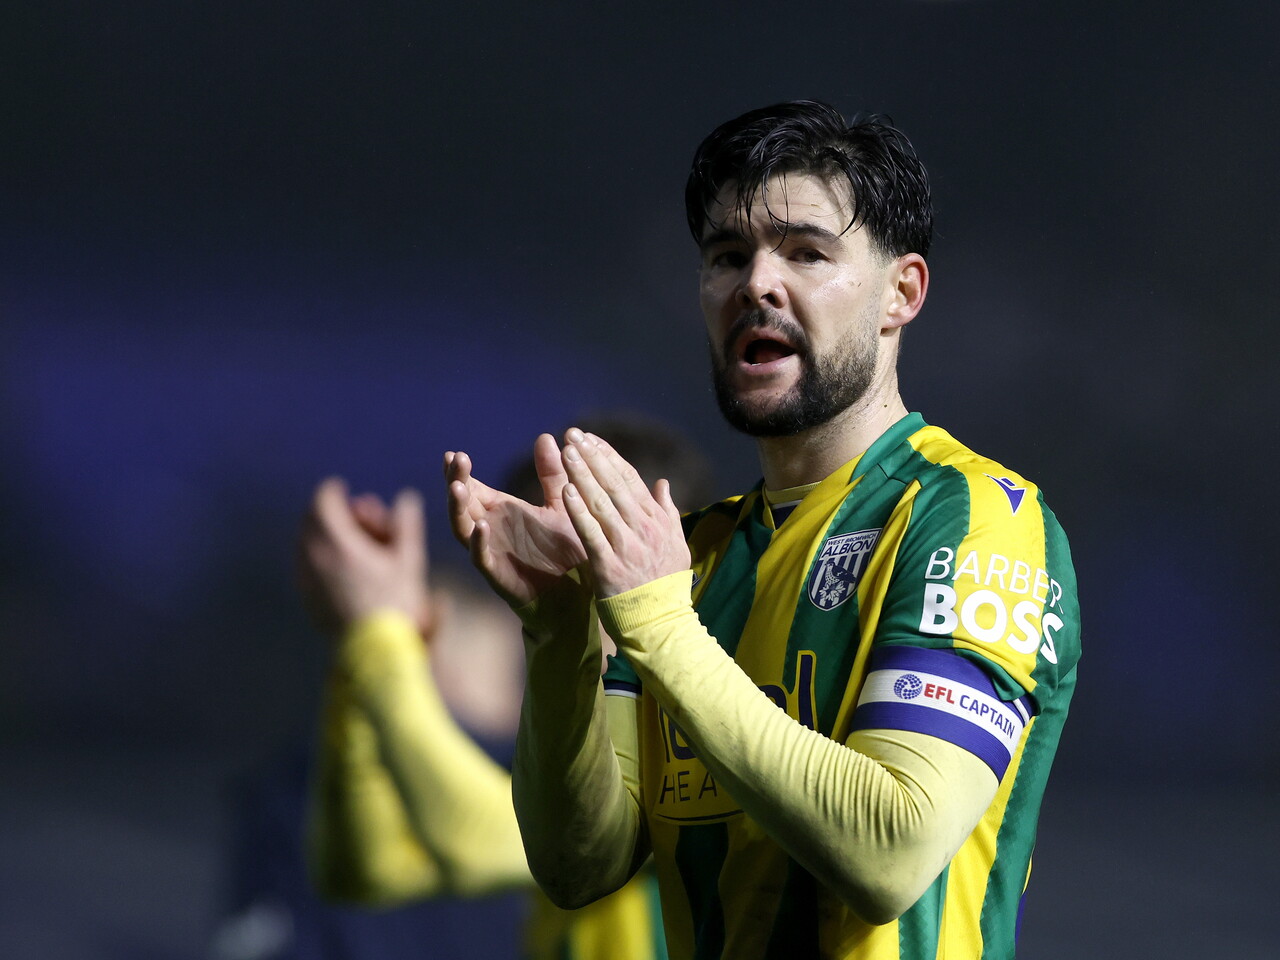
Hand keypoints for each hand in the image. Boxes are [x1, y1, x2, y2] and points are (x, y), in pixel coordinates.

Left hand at [298, 477, 428, 636]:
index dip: (332, 491)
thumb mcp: (408, 561)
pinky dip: (319, 556)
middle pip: (310, 521)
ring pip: (306, 544)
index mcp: (337, 543)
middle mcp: (314, 558)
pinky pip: (306, 566)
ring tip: (348, 541)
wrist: (376, 652)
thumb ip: (405, 525)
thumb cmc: (396, 604)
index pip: (323, 502)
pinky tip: (340, 566)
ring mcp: (307, 580)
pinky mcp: (307, 598)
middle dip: (330, 513)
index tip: (342, 489)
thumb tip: (407, 498)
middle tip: (352, 515)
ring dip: (324, 535)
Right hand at [444, 434, 586, 606]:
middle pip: (462, 503)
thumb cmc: (566, 550)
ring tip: (458, 487)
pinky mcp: (499, 575)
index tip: (455, 453)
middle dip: (456, 481)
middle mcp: (490, 529)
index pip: (473, 487)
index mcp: (501, 511)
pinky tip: (481, 528)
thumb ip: (553, 474)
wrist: (579, 593)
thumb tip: (547, 437)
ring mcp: (492, 552)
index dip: (461, 472)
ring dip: (458, 508)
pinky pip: (482, 559)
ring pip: (463, 528)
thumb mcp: (562, 504)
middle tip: (455, 461)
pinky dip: (479, 543)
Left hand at [559, 428, 690, 597]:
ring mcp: (627, 546)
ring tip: (567, 452)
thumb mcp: (676, 545)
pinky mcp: (610, 566)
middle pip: (615, 484)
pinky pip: (592, 533)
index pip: (630, 478)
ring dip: (583, 475)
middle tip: (574, 434)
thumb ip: (667, 512)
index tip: (591, 438)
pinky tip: (567, 492)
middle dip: (592, 456)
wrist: (661, 625)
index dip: (609, 456)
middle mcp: (643, 528)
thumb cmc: (665, 586)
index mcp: (657, 521)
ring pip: (602, 503)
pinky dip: (580, 511)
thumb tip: (663, 483)